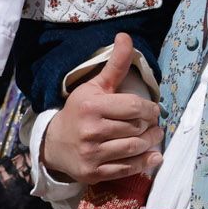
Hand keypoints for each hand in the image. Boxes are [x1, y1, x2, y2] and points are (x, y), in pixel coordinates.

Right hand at [38, 34, 162, 185]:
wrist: (54, 143)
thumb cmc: (80, 111)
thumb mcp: (95, 86)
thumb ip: (114, 64)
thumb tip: (126, 36)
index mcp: (92, 106)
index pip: (135, 108)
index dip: (151, 109)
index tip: (153, 110)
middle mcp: (91, 131)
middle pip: (137, 129)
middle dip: (151, 126)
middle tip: (153, 124)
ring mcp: (92, 154)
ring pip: (134, 148)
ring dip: (150, 143)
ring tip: (152, 137)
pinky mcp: (94, 172)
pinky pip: (127, 169)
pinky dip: (144, 163)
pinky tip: (151, 156)